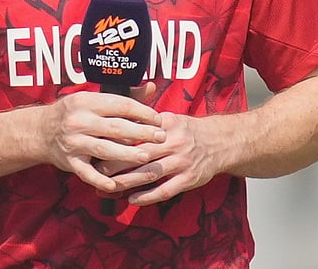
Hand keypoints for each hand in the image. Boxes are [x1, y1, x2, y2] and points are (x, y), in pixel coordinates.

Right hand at [36, 84, 164, 192]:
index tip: (159, 120)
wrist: (41, 131)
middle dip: (141, 133)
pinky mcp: (69, 161)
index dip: (143, 112)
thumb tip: (152, 87)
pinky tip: (115, 185)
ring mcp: (74, 142)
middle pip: (116, 127)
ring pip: (105, 149)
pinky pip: (86, 173)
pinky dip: (100, 180)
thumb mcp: (95, 99)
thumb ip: (125, 96)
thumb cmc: (75, 113)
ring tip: (146, 156)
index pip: (121, 105)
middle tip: (161, 137)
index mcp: (88, 102)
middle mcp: (79, 121)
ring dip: (127, 154)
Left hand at [103, 111, 229, 205]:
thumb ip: (146, 120)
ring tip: (107, 188)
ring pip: (149, 173)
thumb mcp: (170, 118)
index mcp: (167, 124)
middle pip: (140, 154)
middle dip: (115, 163)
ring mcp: (183, 162)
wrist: (221, 142)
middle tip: (95, 170)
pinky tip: (132, 200)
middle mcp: (175, 142)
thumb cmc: (189, 131)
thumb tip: (116, 121)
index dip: (116, 140)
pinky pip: (165, 190)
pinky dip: (147, 196)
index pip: (137, 132)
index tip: (98, 146)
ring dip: (126, 182)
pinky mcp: (189, 178)